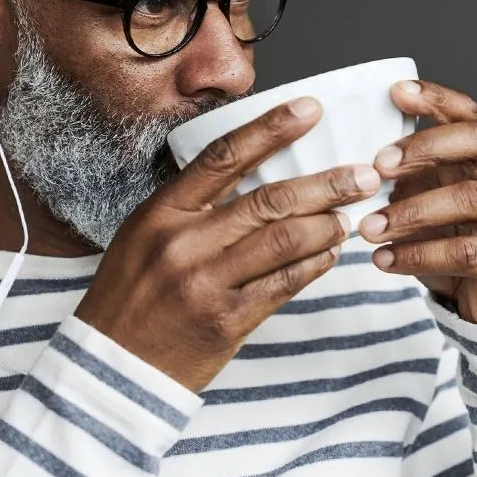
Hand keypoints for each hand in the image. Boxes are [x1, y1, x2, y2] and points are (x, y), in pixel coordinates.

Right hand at [74, 98, 381, 392]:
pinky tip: (329, 253)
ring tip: (348, 216)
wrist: (113, 366)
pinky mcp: (227, 321)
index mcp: (161, 212)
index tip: (309, 109)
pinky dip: (314, 265)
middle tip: (363, 174)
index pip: (224, 157)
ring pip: (284, 241)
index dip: (271, 129)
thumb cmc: (129, 295)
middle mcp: (184, 242)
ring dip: (326, 225)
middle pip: (268, 200)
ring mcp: (206, 283)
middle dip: (325, 184)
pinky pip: (284, 284)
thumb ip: (190, 205)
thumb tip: (253, 176)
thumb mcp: (143, 236)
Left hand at [358, 80, 476, 325]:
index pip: (468, 115)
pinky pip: (465, 252)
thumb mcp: (427, 206)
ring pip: (470, 199)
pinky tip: (384, 260)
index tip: (396, 92)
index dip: (436, 99)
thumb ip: (406, 182)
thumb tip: (354, 164)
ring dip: (411, 211)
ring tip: (368, 227)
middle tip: (379, 166)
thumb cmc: (454, 246)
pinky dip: (418, 255)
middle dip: (428, 146)